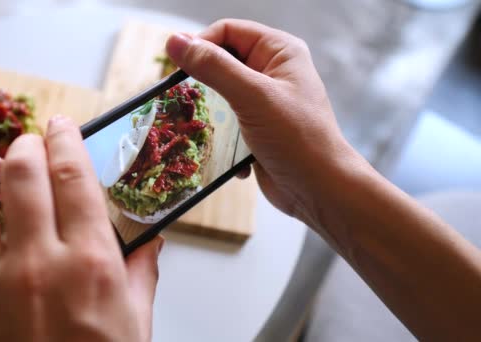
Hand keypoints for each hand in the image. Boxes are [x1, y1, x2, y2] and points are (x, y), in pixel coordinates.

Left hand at [0, 116, 162, 341]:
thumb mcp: (137, 320)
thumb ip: (143, 271)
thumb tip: (150, 238)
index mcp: (89, 263)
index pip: (73, 176)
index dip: (64, 140)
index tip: (61, 128)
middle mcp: (36, 265)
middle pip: (21, 176)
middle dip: (24, 147)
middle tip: (28, 144)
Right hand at [166, 19, 367, 225]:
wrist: (319, 191)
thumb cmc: (296, 139)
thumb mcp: (252, 96)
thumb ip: (213, 67)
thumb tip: (174, 41)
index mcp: (279, 51)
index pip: (227, 31)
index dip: (201, 45)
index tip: (177, 69)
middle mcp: (272, 72)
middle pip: (221, 63)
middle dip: (203, 85)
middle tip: (186, 103)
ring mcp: (264, 102)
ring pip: (219, 96)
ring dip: (212, 117)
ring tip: (210, 131)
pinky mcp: (256, 129)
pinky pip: (226, 124)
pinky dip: (223, 138)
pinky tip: (234, 154)